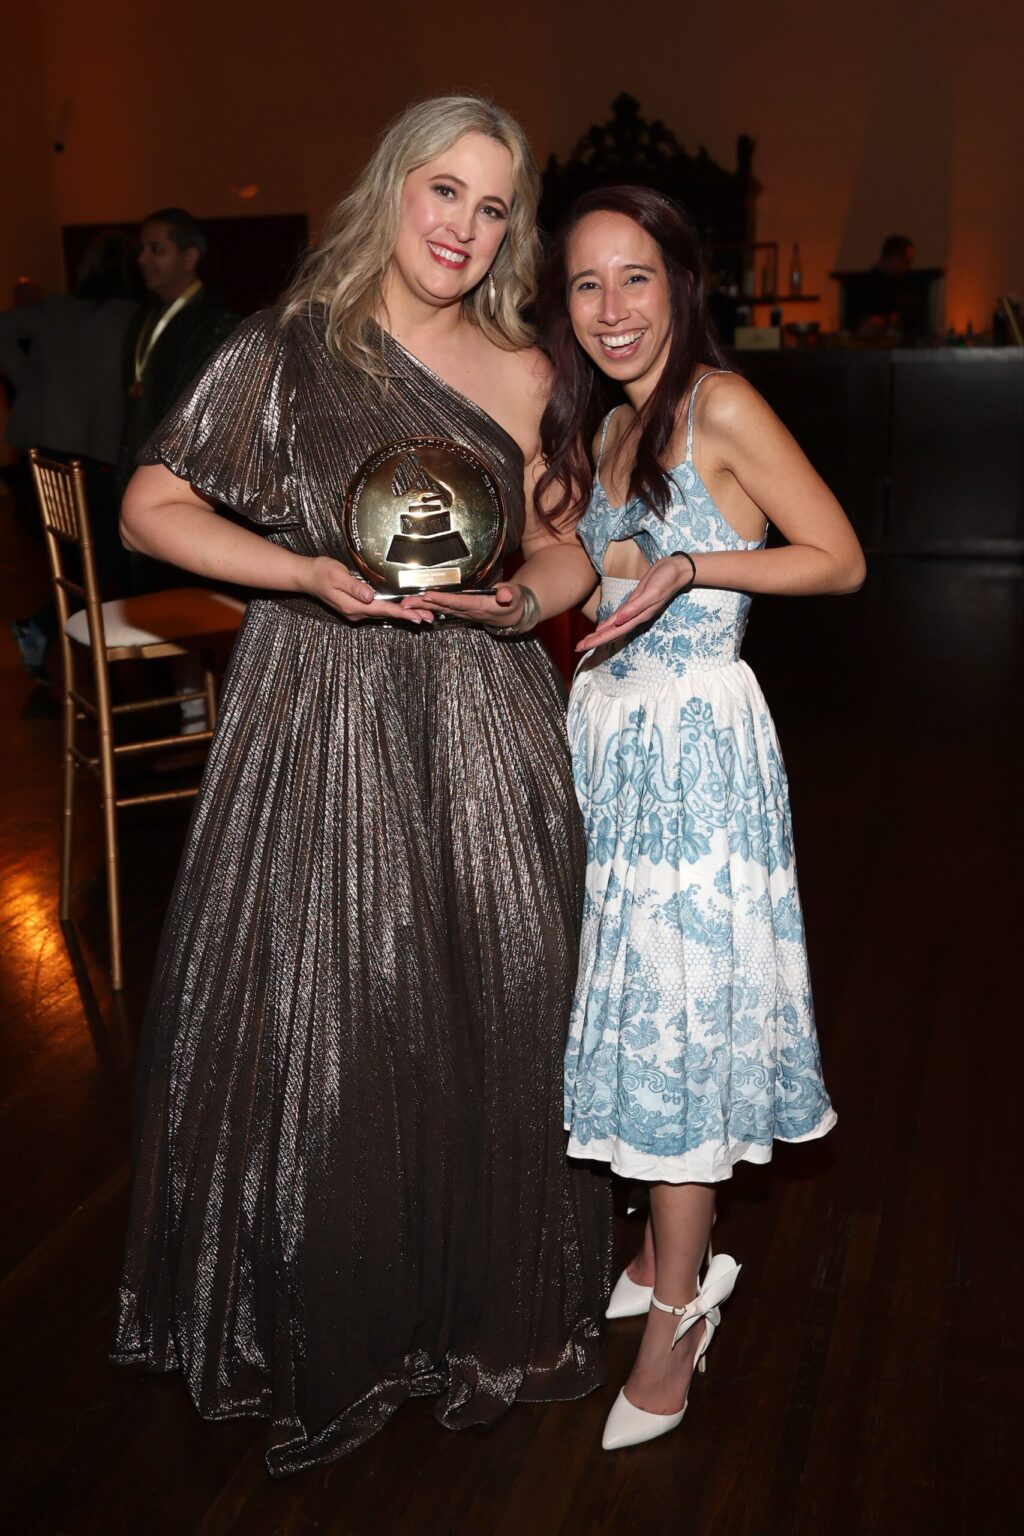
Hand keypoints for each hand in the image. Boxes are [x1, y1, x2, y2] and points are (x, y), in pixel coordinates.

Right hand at [299, 556, 432, 623]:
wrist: (306, 576)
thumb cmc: (320, 572)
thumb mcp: (337, 575)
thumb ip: (354, 586)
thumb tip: (370, 596)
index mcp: (353, 606)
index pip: (383, 610)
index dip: (402, 613)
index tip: (418, 617)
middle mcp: (355, 612)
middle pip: (386, 615)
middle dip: (408, 616)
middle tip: (430, 618)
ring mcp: (355, 611)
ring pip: (383, 614)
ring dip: (402, 614)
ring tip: (422, 615)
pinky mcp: (355, 607)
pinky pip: (377, 611)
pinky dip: (392, 611)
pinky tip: (402, 610)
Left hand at [399, 581, 525, 629]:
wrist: (512, 615)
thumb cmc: (513, 602)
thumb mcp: (515, 596)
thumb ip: (510, 594)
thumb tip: (505, 594)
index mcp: (479, 605)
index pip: (458, 602)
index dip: (443, 599)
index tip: (427, 595)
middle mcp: (467, 612)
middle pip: (442, 608)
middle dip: (423, 605)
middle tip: (404, 603)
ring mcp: (462, 613)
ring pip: (439, 610)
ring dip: (421, 607)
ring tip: (404, 604)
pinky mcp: (460, 612)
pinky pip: (442, 610)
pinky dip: (428, 607)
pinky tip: (416, 605)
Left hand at [575, 555, 694, 651]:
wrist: (676, 570)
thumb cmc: (665, 580)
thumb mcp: (651, 593)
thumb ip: (635, 608)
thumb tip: (618, 620)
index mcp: (638, 616)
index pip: (614, 632)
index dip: (598, 639)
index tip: (583, 646)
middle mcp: (634, 616)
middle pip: (611, 632)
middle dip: (595, 640)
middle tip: (578, 647)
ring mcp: (634, 610)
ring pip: (613, 626)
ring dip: (599, 634)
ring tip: (586, 641)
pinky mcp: (634, 602)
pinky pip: (618, 616)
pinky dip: (608, 623)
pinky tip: (601, 628)